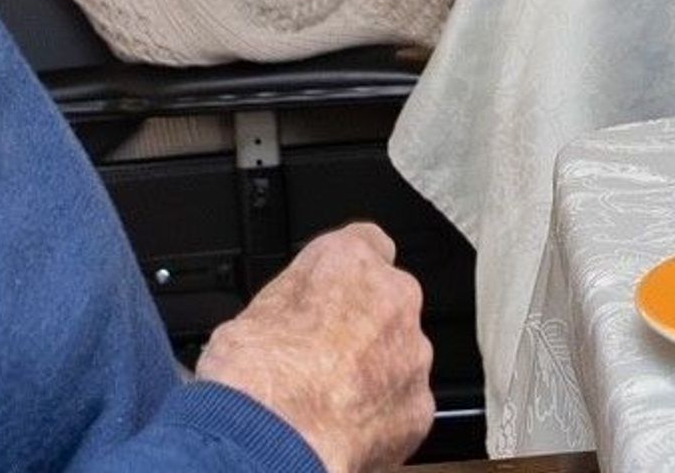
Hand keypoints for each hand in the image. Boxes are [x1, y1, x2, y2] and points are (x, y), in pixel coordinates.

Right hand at [197, 222, 433, 472]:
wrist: (275, 433)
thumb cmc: (255, 371)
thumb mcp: (255, 310)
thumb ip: (294, 303)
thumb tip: (287, 322)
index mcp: (348, 260)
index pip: (368, 242)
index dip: (351, 272)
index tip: (338, 290)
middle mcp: (392, 297)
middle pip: (389, 305)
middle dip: (365, 328)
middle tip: (324, 356)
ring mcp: (412, 354)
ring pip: (401, 357)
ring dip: (376, 373)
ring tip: (330, 399)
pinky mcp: (420, 407)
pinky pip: (405, 405)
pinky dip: (382, 416)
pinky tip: (345, 426)